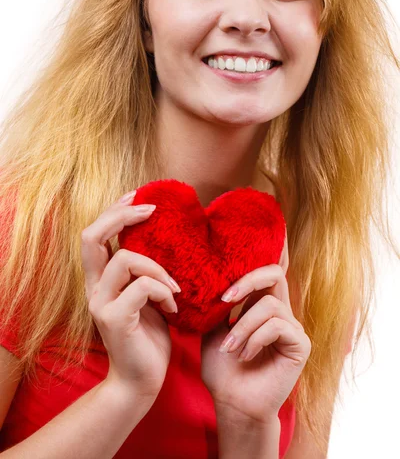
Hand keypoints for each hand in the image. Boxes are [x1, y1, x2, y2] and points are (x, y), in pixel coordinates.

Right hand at [81, 191, 180, 399]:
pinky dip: (163, 291)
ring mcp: (100, 303)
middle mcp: (93, 287)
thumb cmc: (148, 336)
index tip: (139, 195)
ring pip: (125, 259)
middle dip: (121, 215)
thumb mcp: (147, 296)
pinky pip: (141, 287)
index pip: (94, 233)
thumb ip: (145, 271)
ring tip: (175, 287)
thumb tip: (167, 238)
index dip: (113, 210)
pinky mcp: (114, 319)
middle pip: (91, 236)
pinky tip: (173, 308)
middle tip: (151, 209)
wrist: (142, 381)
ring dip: (159, 267)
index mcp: (100, 279)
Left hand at [201, 229, 310, 421]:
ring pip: (270, 304)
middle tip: (225, 298)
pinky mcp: (300, 343)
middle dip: (248, 280)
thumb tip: (208, 273)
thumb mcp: (213, 328)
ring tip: (230, 347)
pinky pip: (277, 325)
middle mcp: (279, 310)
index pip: (265, 270)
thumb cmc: (222, 367)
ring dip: (243, 325)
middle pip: (274, 273)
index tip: (239, 259)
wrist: (232, 402)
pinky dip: (255, 338)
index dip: (258, 257)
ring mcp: (292, 326)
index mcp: (259, 302)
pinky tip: (245, 355)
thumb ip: (218, 302)